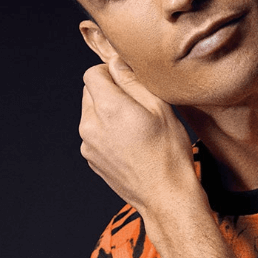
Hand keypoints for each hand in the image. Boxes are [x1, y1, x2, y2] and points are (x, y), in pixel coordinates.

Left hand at [80, 55, 197, 211]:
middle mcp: (90, 125)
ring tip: (136, 127)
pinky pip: (94, 135)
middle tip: (137, 105)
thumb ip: (133, 81)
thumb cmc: (169, 154)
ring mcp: (88, 145)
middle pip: (89, 93)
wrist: (165, 196)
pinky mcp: (91, 159)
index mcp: (108, 108)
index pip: (91, 73)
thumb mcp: (160, 108)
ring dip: (108, 113)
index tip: (127, 79)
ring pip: (91, 114)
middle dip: (108, 91)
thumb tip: (116, 62)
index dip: (109, 71)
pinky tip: (130, 143)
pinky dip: (107, 132)